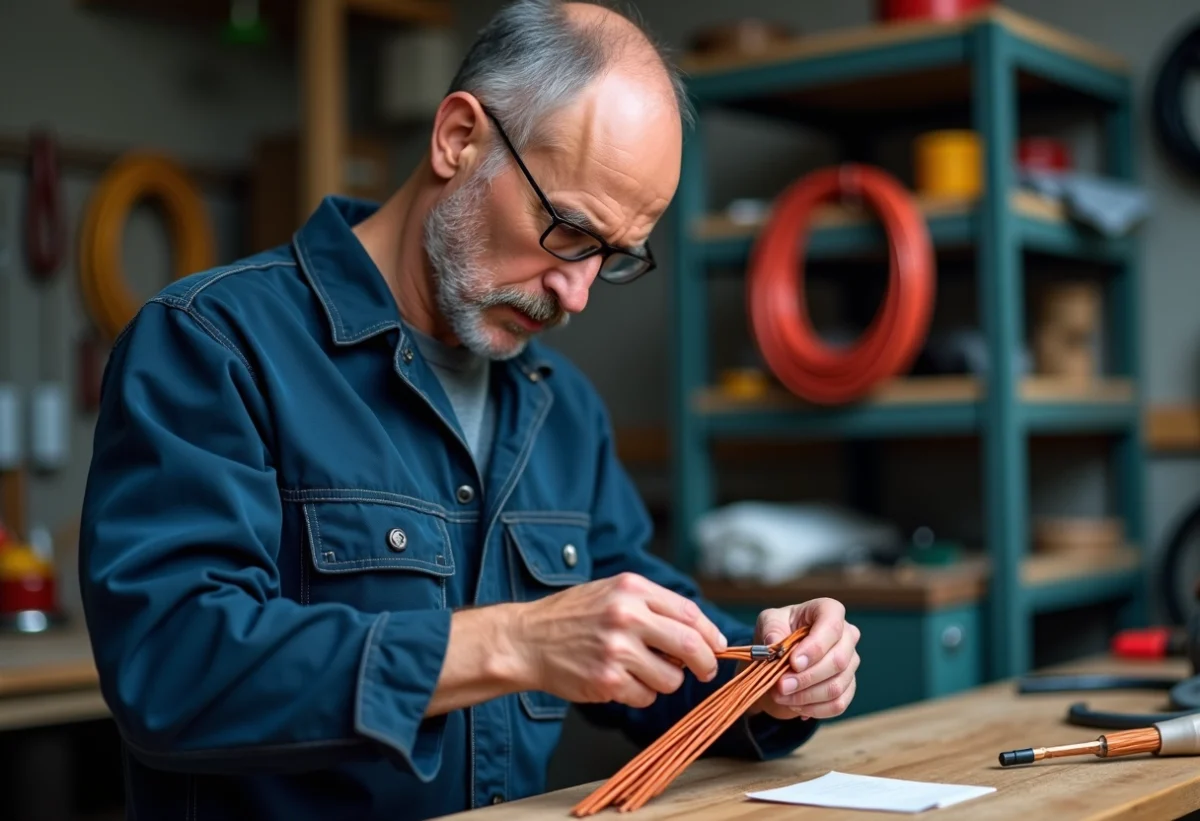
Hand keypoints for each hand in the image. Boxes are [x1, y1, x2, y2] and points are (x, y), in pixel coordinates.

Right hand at [507, 573, 727, 708]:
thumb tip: (699, 634)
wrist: (527, 639)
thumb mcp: (612, 592)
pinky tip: (618, 679)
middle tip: (705, 672)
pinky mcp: (607, 680)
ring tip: (638, 670)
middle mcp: (626, 616)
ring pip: (671, 678)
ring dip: (664, 680)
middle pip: (690, 646)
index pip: (689, 613)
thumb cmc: (572, 616)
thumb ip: (653, 606)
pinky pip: (646, 696)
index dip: (710, 634)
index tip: (717, 647)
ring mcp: (617, 650)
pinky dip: (639, 693)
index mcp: (632, 589)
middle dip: (705, 664)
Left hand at [747, 598, 859, 721]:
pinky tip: (795, 705)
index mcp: (829, 611)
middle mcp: (847, 635)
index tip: (793, 662)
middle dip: (806, 678)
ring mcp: (851, 662)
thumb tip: (775, 645)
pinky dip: (814, 709)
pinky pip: (838, 704)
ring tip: (782, 696)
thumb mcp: (768, 622)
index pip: (832, 625)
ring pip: (837, 686)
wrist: (782, 654)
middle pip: (838, 661)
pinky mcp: (848, 686)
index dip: (815, 647)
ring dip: (806, 696)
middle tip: (780, 686)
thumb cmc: (779, 630)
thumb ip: (771, 630)